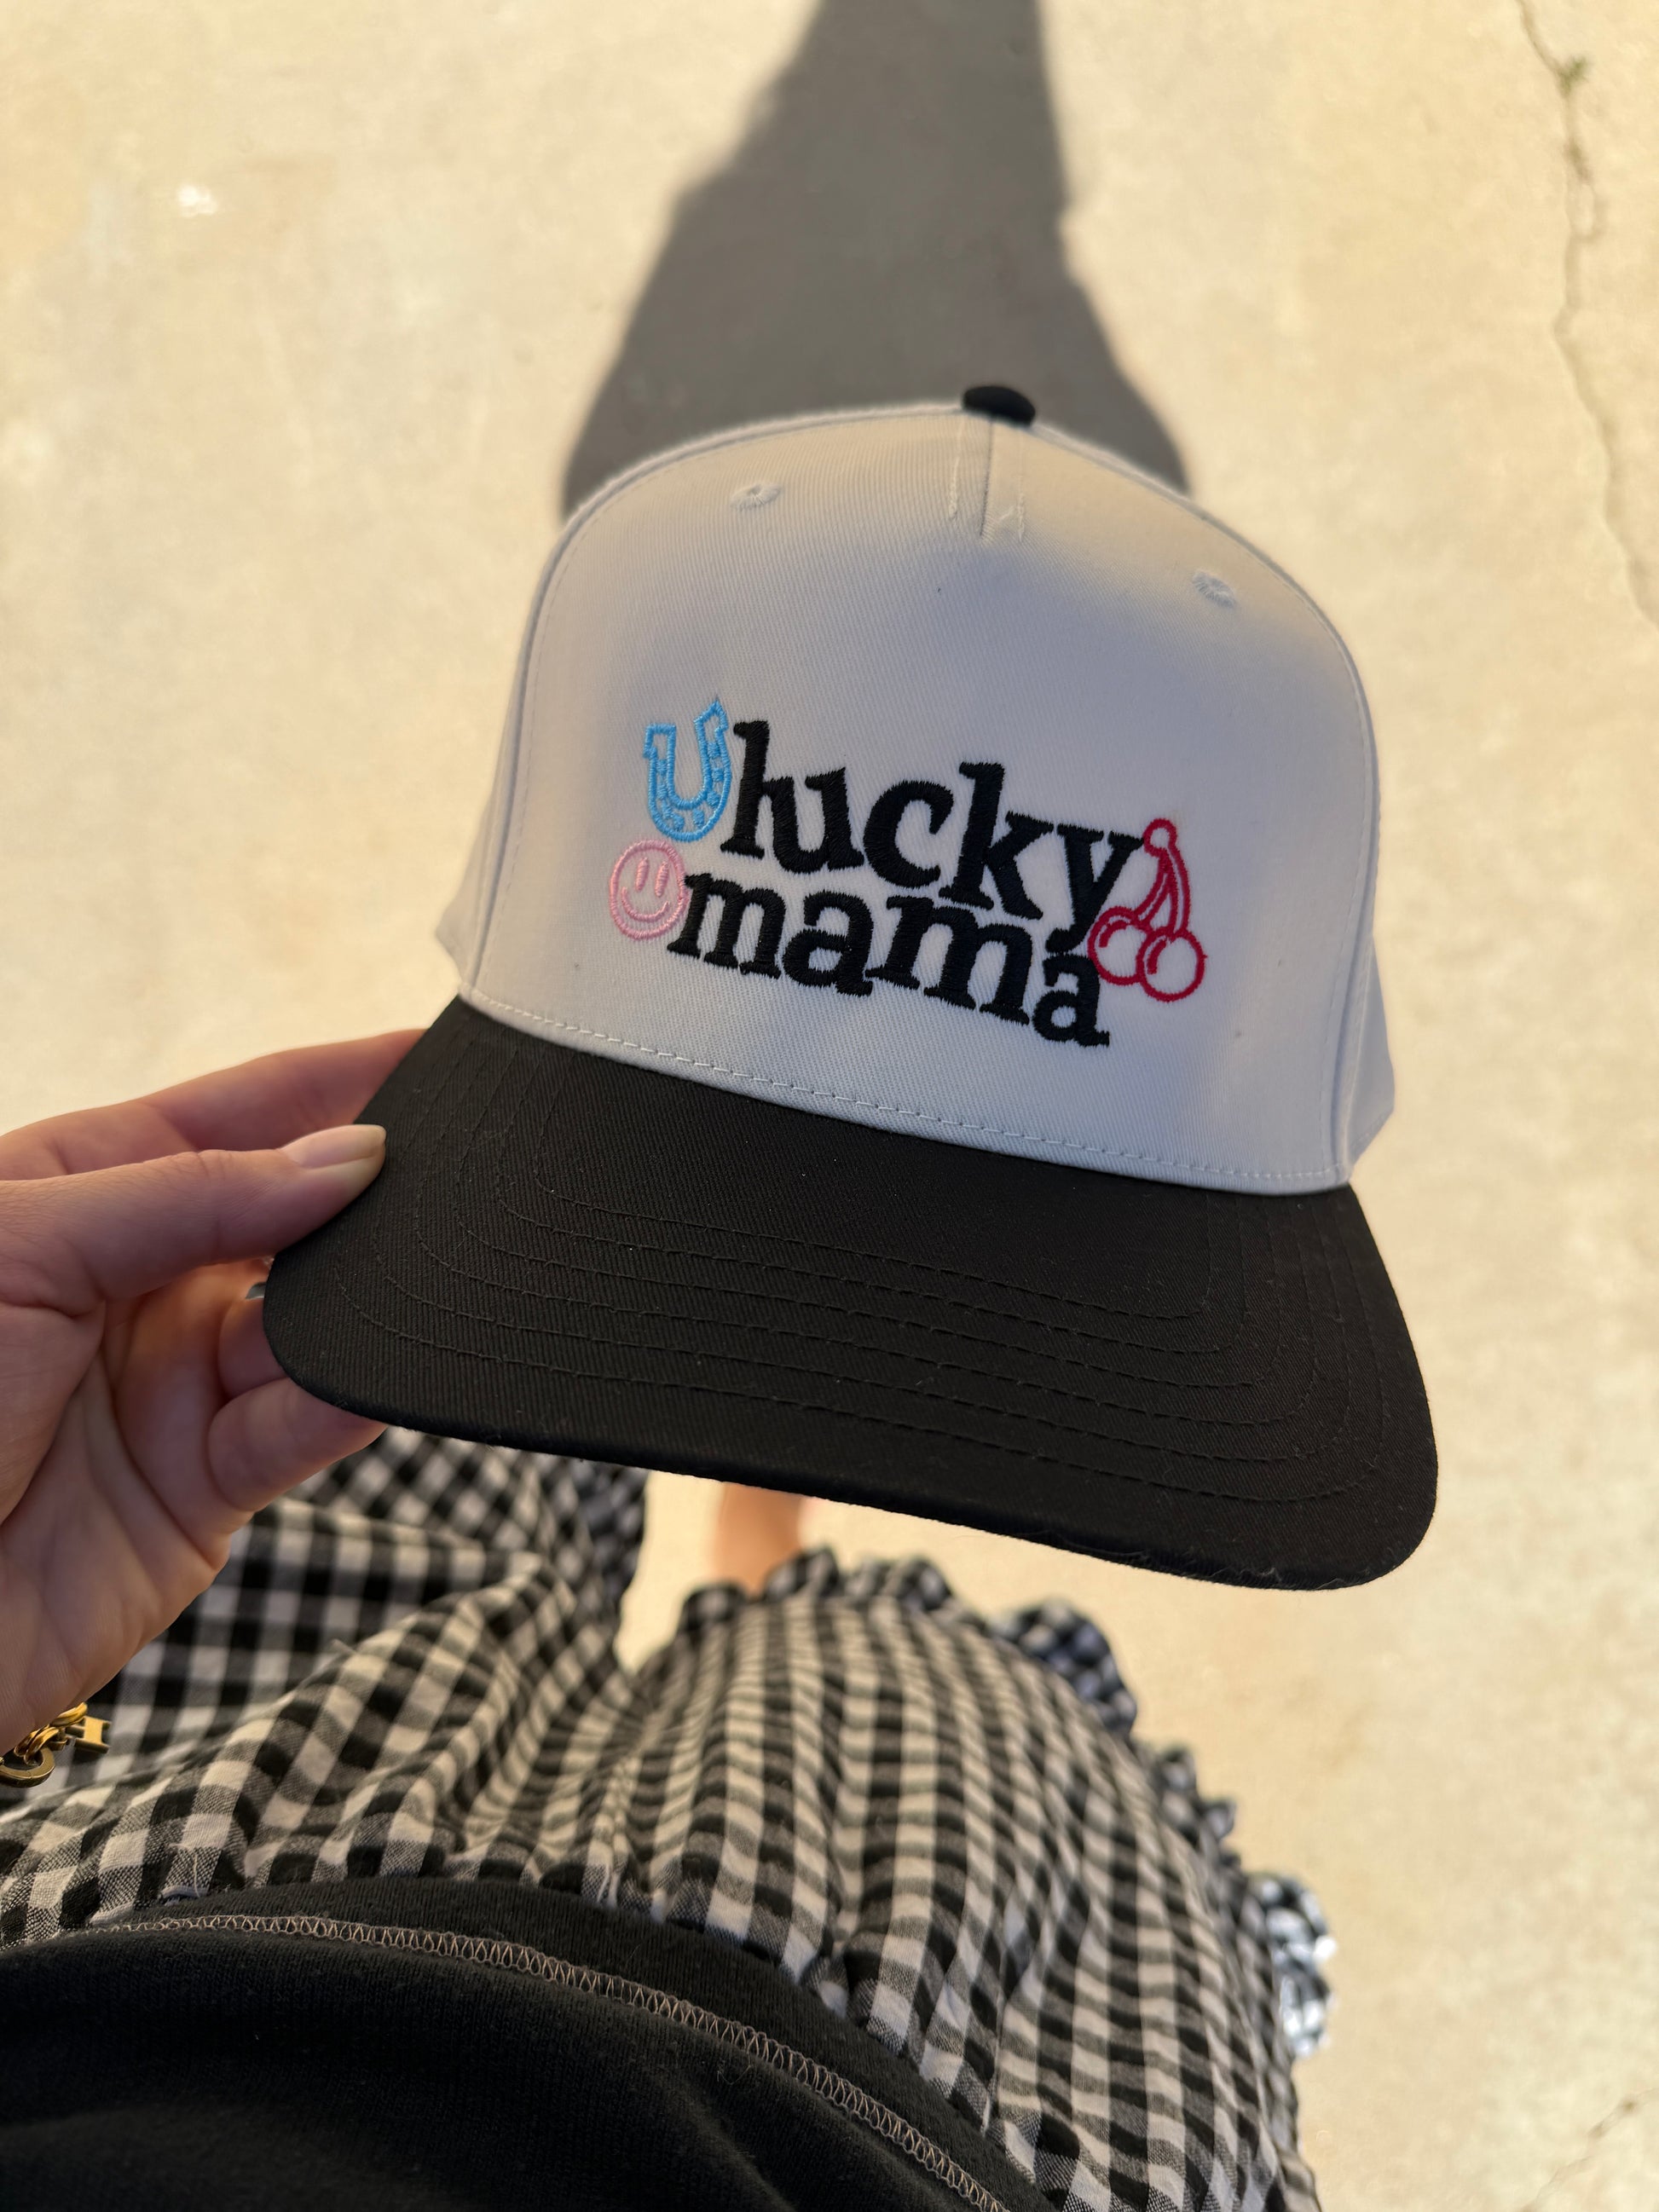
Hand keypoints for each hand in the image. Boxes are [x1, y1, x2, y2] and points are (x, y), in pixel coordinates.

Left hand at [0, 1031, 419, 1748]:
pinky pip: (301, 1427)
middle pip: (290, 1215)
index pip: (233, 1113)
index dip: (335, 1081)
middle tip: (461, 1170)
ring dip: (368, 1301)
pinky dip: (347, 1399)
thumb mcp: (21, 1250)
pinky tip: (376, 1373)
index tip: (432, 1055)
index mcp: (80, 1191)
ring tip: (429, 1271)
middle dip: (371, 1194)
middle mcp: (137, 1278)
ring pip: (312, 1323)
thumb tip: (344, 1158)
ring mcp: (175, 1380)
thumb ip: (189, 1195)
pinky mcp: (205, 1484)